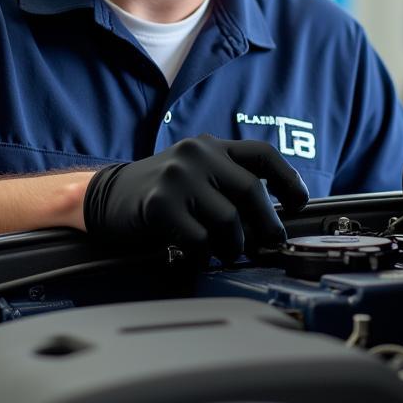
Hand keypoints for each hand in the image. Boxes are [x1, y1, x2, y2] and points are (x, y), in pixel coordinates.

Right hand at [83, 136, 308, 260]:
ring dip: (233, 245)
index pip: (262, 154)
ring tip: (225, 252)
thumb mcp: (196, 174)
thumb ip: (228, 183)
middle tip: (268, 243)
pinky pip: (199, 239)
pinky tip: (196, 257)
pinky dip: (203, 256)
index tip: (298, 204)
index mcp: (211, 146)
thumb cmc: (158, 192)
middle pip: (251, 191)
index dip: (287, 179)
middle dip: (267, 224)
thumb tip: (272, 218)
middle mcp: (198, 155)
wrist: (104, 197)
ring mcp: (178, 177)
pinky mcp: (160, 204)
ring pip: (229, 220)